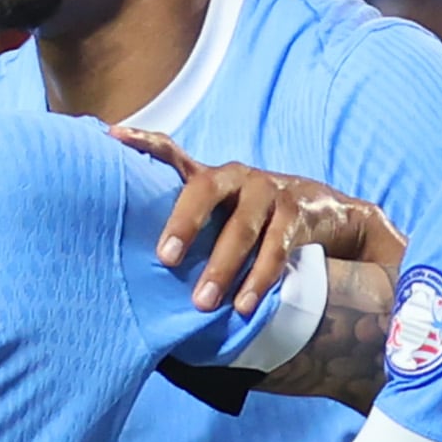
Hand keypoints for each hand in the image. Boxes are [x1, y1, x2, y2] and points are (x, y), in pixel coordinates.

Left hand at [111, 125, 405, 315]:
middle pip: (205, 191)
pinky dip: (258, 280)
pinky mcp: (296, 215)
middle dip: (184, 224)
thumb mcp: (225, 212)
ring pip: (242, 229)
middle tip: (165, 259)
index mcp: (212, 175)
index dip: (143, 141)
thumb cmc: (258, 220)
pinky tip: (244, 306)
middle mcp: (237, 177)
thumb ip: (194, 222)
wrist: (328, 214)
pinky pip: (275, 249)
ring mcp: (269, 192)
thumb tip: (135, 259)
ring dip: (222, 268)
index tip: (113, 135)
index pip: (172, 151)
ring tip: (203, 302)